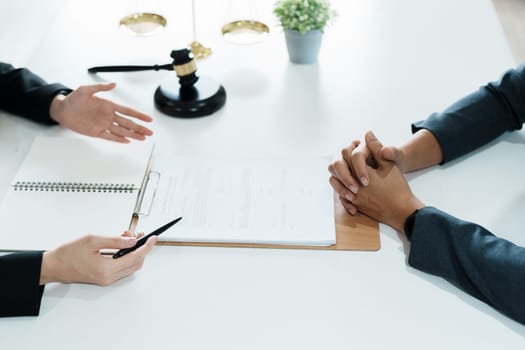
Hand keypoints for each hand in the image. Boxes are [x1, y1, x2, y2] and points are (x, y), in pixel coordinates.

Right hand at [40, 231, 156, 285]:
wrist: (53, 266)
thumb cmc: (68, 253)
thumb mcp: (93, 240)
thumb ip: (115, 240)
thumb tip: (132, 240)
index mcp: (106, 269)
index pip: (135, 257)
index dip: (146, 246)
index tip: (152, 238)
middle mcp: (108, 278)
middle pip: (136, 263)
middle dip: (140, 248)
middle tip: (138, 234)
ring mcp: (106, 279)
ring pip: (130, 266)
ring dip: (133, 251)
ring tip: (127, 237)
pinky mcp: (104, 278)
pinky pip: (122, 267)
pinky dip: (126, 256)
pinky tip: (122, 245)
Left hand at [49, 83, 153, 142]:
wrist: (62, 110)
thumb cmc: (73, 99)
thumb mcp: (85, 89)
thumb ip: (100, 87)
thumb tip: (113, 84)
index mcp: (108, 105)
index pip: (127, 111)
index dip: (139, 115)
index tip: (148, 119)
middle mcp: (108, 116)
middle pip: (128, 123)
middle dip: (139, 128)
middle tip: (149, 132)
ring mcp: (103, 124)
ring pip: (122, 131)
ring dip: (132, 135)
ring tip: (142, 138)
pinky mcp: (96, 132)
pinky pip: (110, 137)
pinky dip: (118, 139)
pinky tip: (127, 141)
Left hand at [342, 131, 423, 231]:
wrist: (401, 210)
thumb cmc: (397, 187)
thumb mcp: (389, 164)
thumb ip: (376, 148)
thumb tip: (368, 133)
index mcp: (360, 172)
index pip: (346, 156)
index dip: (352, 151)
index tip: (359, 152)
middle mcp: (352, 185)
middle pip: (336, 168)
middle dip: (343, 162)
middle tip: (351, 161)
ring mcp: (352, 197)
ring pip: (335, 182)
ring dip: (339, 175)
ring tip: (349, 173)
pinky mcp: (354, 206)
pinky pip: (340, 197)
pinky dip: (343, 191)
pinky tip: (351, 188)